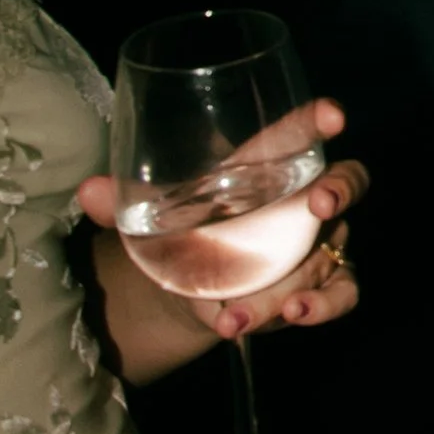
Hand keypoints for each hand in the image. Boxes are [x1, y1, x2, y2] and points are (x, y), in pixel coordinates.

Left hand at [78, 99, 366, 384]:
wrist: (189, 291)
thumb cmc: (182, 234)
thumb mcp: (152, 220)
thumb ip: (122, 205)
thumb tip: (87, 191)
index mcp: (266, 166)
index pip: (299, 135)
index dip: (318, 122)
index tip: (332, 115)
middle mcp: (304, 199)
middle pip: (346, 180)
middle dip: (339, 190)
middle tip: (318, 205)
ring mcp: (319, 243)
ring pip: (329, 251)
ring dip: (301, 280)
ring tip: (264, 307)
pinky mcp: (322, 284)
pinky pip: (341, 291)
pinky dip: (321, 306)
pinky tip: (289, 318)